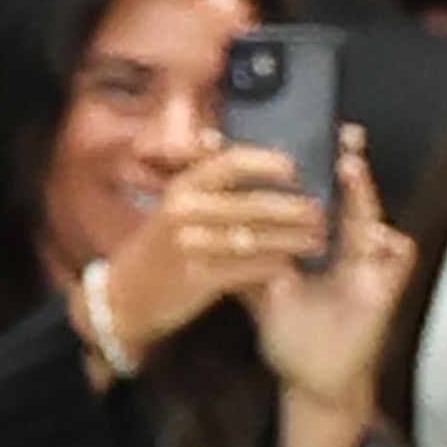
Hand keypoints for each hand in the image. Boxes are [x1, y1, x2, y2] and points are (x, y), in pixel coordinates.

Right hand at [65, 138, 331, 379]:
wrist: (124, 297)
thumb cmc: (161, 245)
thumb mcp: (175, 203)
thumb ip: (206, 179)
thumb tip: (240, 149)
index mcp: (183, 187)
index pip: (232, 163)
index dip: (269, 163)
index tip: (296, 171)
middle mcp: (185, 212)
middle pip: (253, 204)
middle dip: (295, 208)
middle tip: (321, 212)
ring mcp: (191, 246)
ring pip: (256, 238)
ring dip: (293, 239)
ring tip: (319, 239)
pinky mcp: (198, 279)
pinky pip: (247, 269)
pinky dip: (274, 266)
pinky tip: (292, 265)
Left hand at [254, 133, 404, 446]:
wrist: (313, 380)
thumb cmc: (292, 336)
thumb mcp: (259, 292)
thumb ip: (242, 259)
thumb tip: (204, 229)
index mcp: (320, 242)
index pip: (314, 195)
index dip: (304, 169)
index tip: (285, 139)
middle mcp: (348, 244)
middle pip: (348, 194)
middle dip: (344, 161)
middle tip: (338, 131)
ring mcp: (371, 262)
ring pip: (371, 216)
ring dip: (363, 192)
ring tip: (348, 166)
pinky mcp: (389, 284)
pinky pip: (398, 254)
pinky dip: (389, 243)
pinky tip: (379, 235)